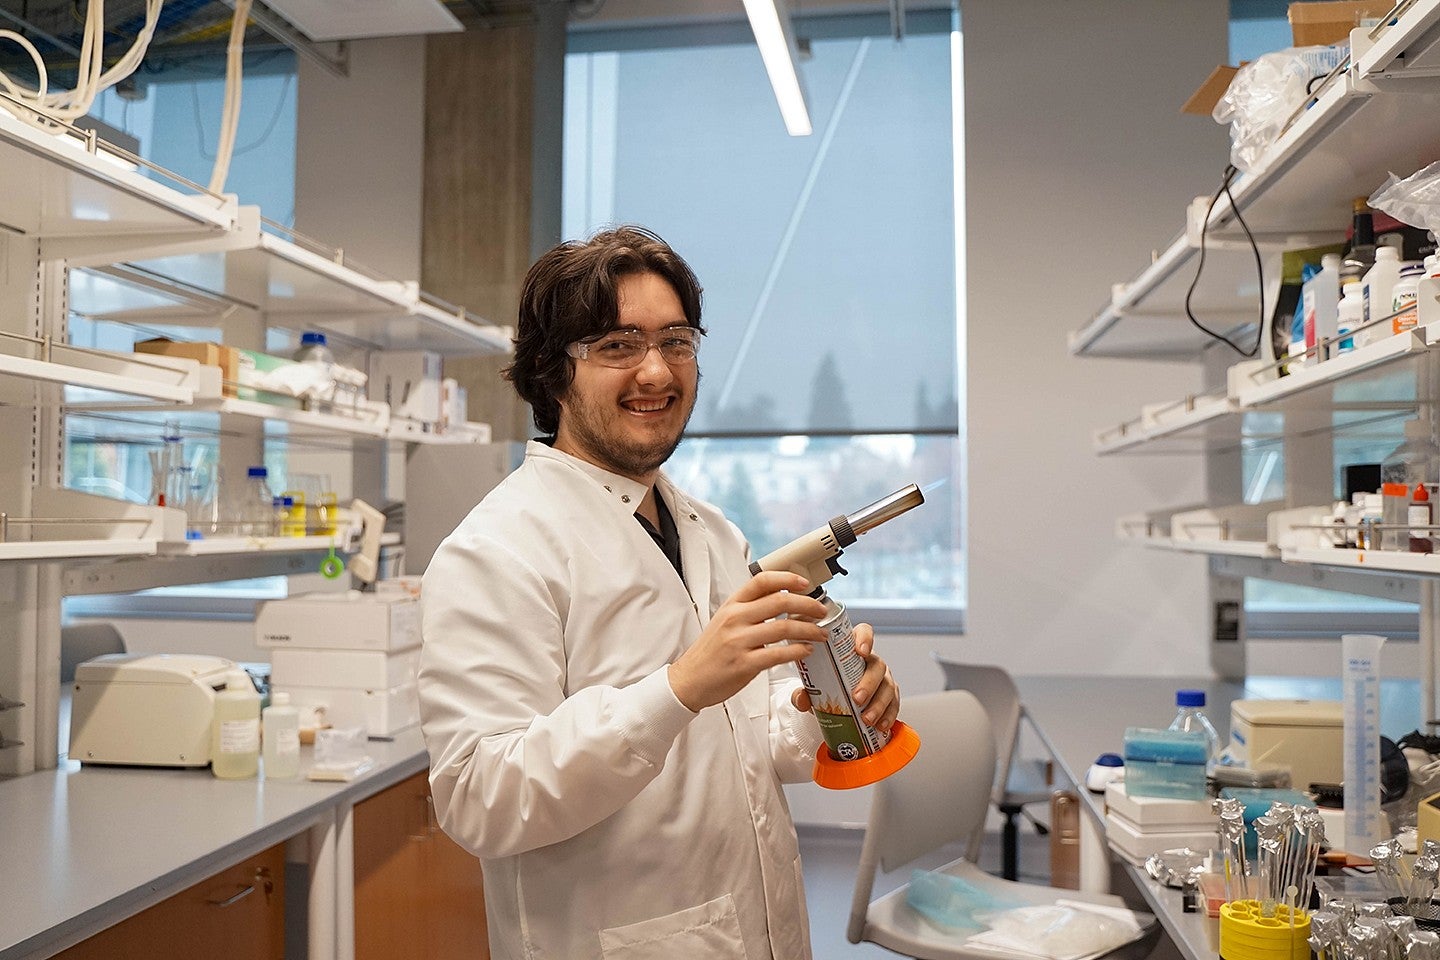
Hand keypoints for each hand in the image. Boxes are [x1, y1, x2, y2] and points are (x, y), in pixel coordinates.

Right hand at [669, 571, 827, 711]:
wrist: (689, 679)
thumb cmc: (711, 651)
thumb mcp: (725, 620)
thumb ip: (750, 609)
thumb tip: (784, 600)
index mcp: (732, 604)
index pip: (762, 581)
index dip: (787, 578)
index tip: (805, 583)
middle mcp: (735, 618)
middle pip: (779, 601)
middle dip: (807, 605)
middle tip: (821, 611)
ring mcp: (739, 641)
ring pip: (783, 627)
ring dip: (808, 630)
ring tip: (820, 633)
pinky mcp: (744, 664)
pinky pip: (778, 655)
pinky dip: (797, 651)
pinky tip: (805, 651)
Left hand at [789, 623, 899, 732]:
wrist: (834, 699)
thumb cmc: (827, 682)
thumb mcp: (813, 684)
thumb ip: (805, 691)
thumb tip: (801, 699)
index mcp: (853, 649)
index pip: (864, 632)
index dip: (865, 639)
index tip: (861, 651)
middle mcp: (871, 660)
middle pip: (877, 665)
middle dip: (869, 683)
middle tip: (857, 698)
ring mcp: (883, 678)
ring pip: (887, 686)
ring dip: (878, 704)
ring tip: (866, 718)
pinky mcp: (889, 696)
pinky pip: (894, 704)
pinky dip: (888, 715)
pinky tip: (880, 725)